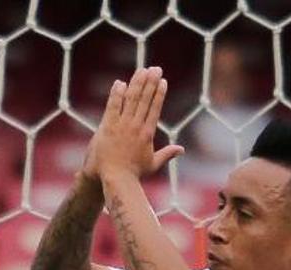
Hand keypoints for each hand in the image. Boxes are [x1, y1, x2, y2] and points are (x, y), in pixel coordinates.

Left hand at [84, 66, 182, 181]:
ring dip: (137, 83)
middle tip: (155, 69)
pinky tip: (120, 83)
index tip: (163, 81)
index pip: (155, 108)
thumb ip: (167, 154)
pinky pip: (113, 107)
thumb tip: (182, 150)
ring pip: (131, 100)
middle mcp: (136, 127)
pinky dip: (117, 94)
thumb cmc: (134, 174)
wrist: (116, 180)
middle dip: (151, 82)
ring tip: (142, 70)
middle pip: (145, 100)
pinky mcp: (108, 127)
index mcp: (147, 134)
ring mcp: (122, 126)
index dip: (159, 93)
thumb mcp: (153, 164)